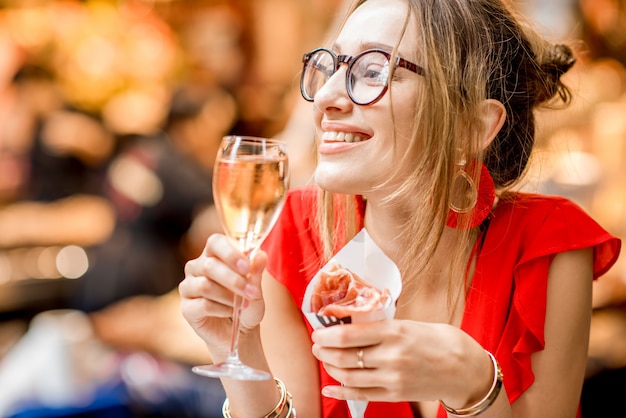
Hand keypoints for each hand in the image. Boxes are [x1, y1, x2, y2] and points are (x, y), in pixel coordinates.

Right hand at [178, 234, 266, 355]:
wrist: (241, 333)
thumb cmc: (248, 304)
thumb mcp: (256, 289)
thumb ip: (256, 272)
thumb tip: (261, 255)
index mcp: (214, 254)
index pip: (215, 242)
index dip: (230, 253)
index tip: (246, 267)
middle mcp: (197, 267)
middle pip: (209, 265)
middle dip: (234, 280)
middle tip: (252, 292)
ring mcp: (188, 287)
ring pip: (205, 286)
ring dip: (229, 297)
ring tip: (243, 305)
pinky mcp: (186, 307)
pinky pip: (203, 305)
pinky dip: (222, 309)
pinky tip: (230, 312)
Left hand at [311, 319, 491, 405]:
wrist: (464, 368)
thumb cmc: (437, 340)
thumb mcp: (409, 324)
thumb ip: (381, 326)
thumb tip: (351, 323)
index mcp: (393, 332)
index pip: (348, 335)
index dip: (326, 334)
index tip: (318, 331)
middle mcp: (390, 356)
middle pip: (343, 357)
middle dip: (323, 351)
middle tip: (317, 344)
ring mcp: (392, 378)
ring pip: (348, 377)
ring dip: (330, 368)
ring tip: (324, 359)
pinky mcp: (395, 395)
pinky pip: (360, 394)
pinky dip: (341, 391)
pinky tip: (330, 387)